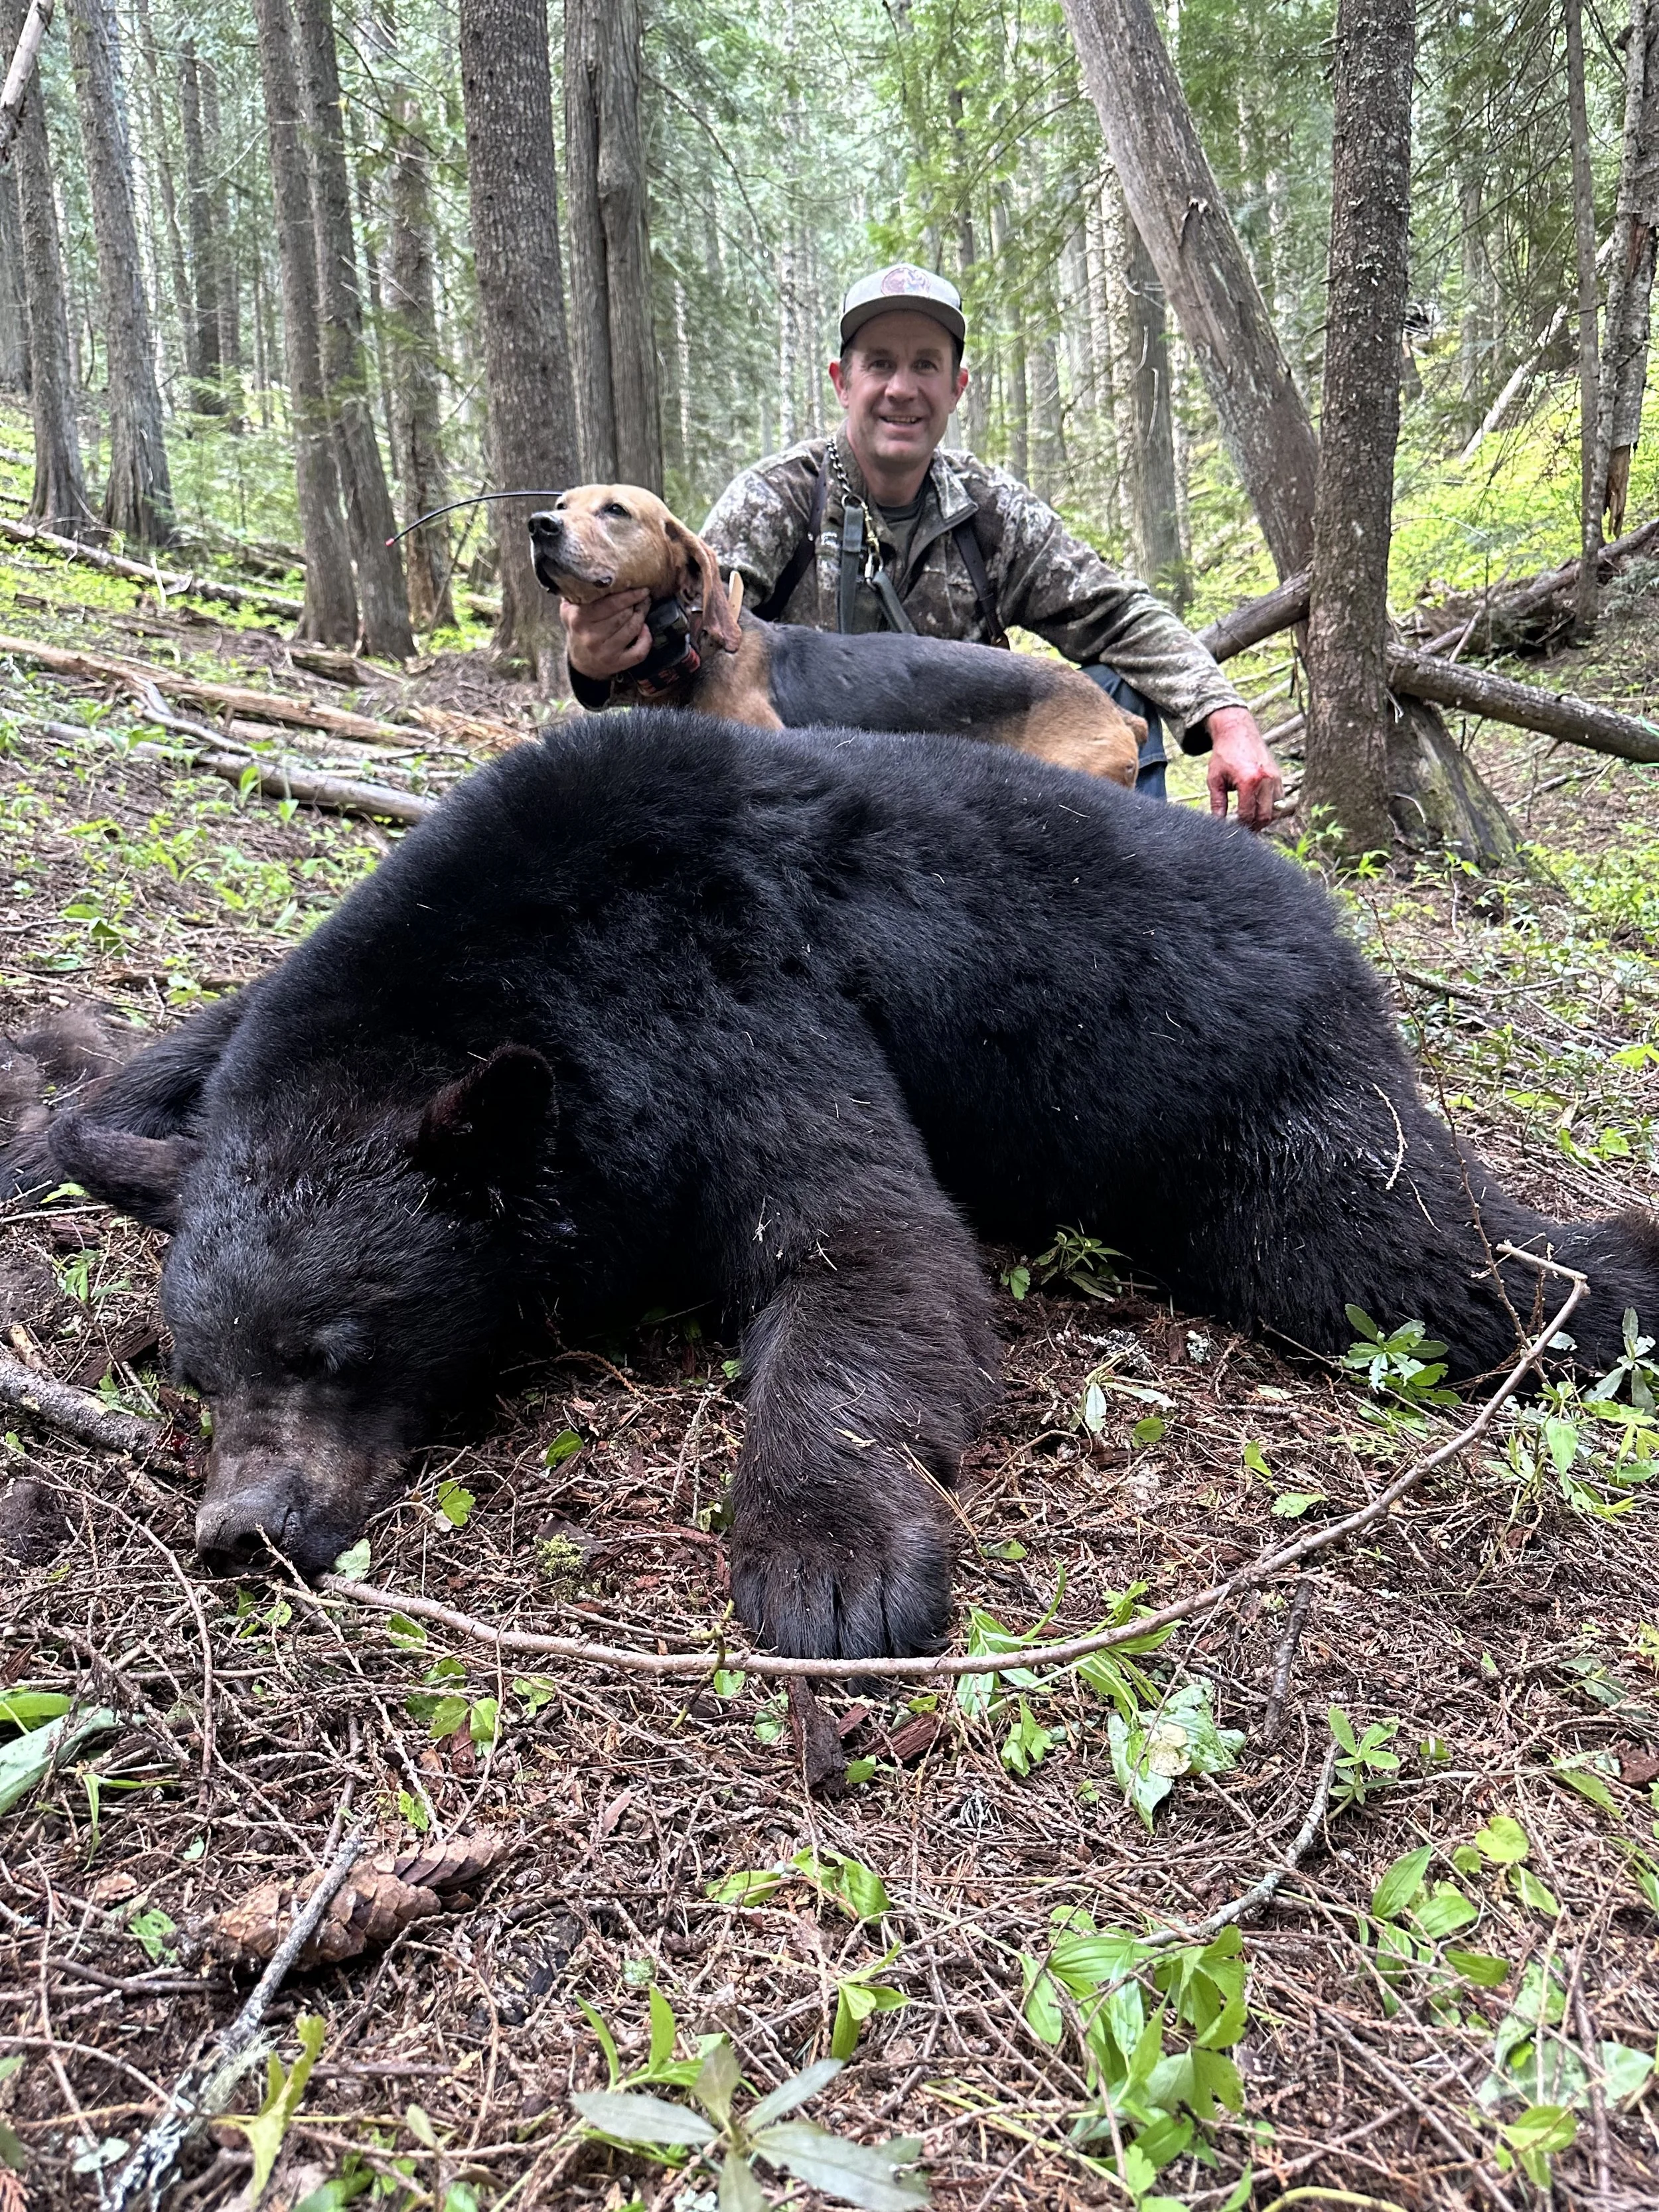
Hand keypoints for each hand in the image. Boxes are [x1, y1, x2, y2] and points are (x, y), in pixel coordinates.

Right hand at [559, 589, 651, 679]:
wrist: (580, 663)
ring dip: (641, 616)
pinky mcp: (617, 664)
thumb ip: (576, 593)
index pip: (609, 603)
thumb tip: (588, 570)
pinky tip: (645, 630)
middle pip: (624, 614)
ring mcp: (605, 652)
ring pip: (632, 629)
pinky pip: (639, 651)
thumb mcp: (569, 611)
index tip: (640, 587)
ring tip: (644, 607)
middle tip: (643, 595)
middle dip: (637, 603)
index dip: (628, 595)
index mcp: (579, 619)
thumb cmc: (579, 630)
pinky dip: (646, 639)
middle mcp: (592, 637)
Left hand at [1204, 706, 1282, 830]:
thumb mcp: (1215, 779)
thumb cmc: (1224, 754)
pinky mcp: (1279, 776)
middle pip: (1264, 816)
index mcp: (1249, 780)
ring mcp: (1275, 777)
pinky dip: (1270, 807)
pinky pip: (1279, 799)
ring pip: (1274, 810)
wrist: (1237, 731)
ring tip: (1249, 822)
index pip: (1247, 814)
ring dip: (1262, 819)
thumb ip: (1217, 803)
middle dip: (1253, 827)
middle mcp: (1266, 779)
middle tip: (1241, 831)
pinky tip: (1256, 809)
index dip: (1239, 826)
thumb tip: (1218, 823)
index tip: (1231, 831)